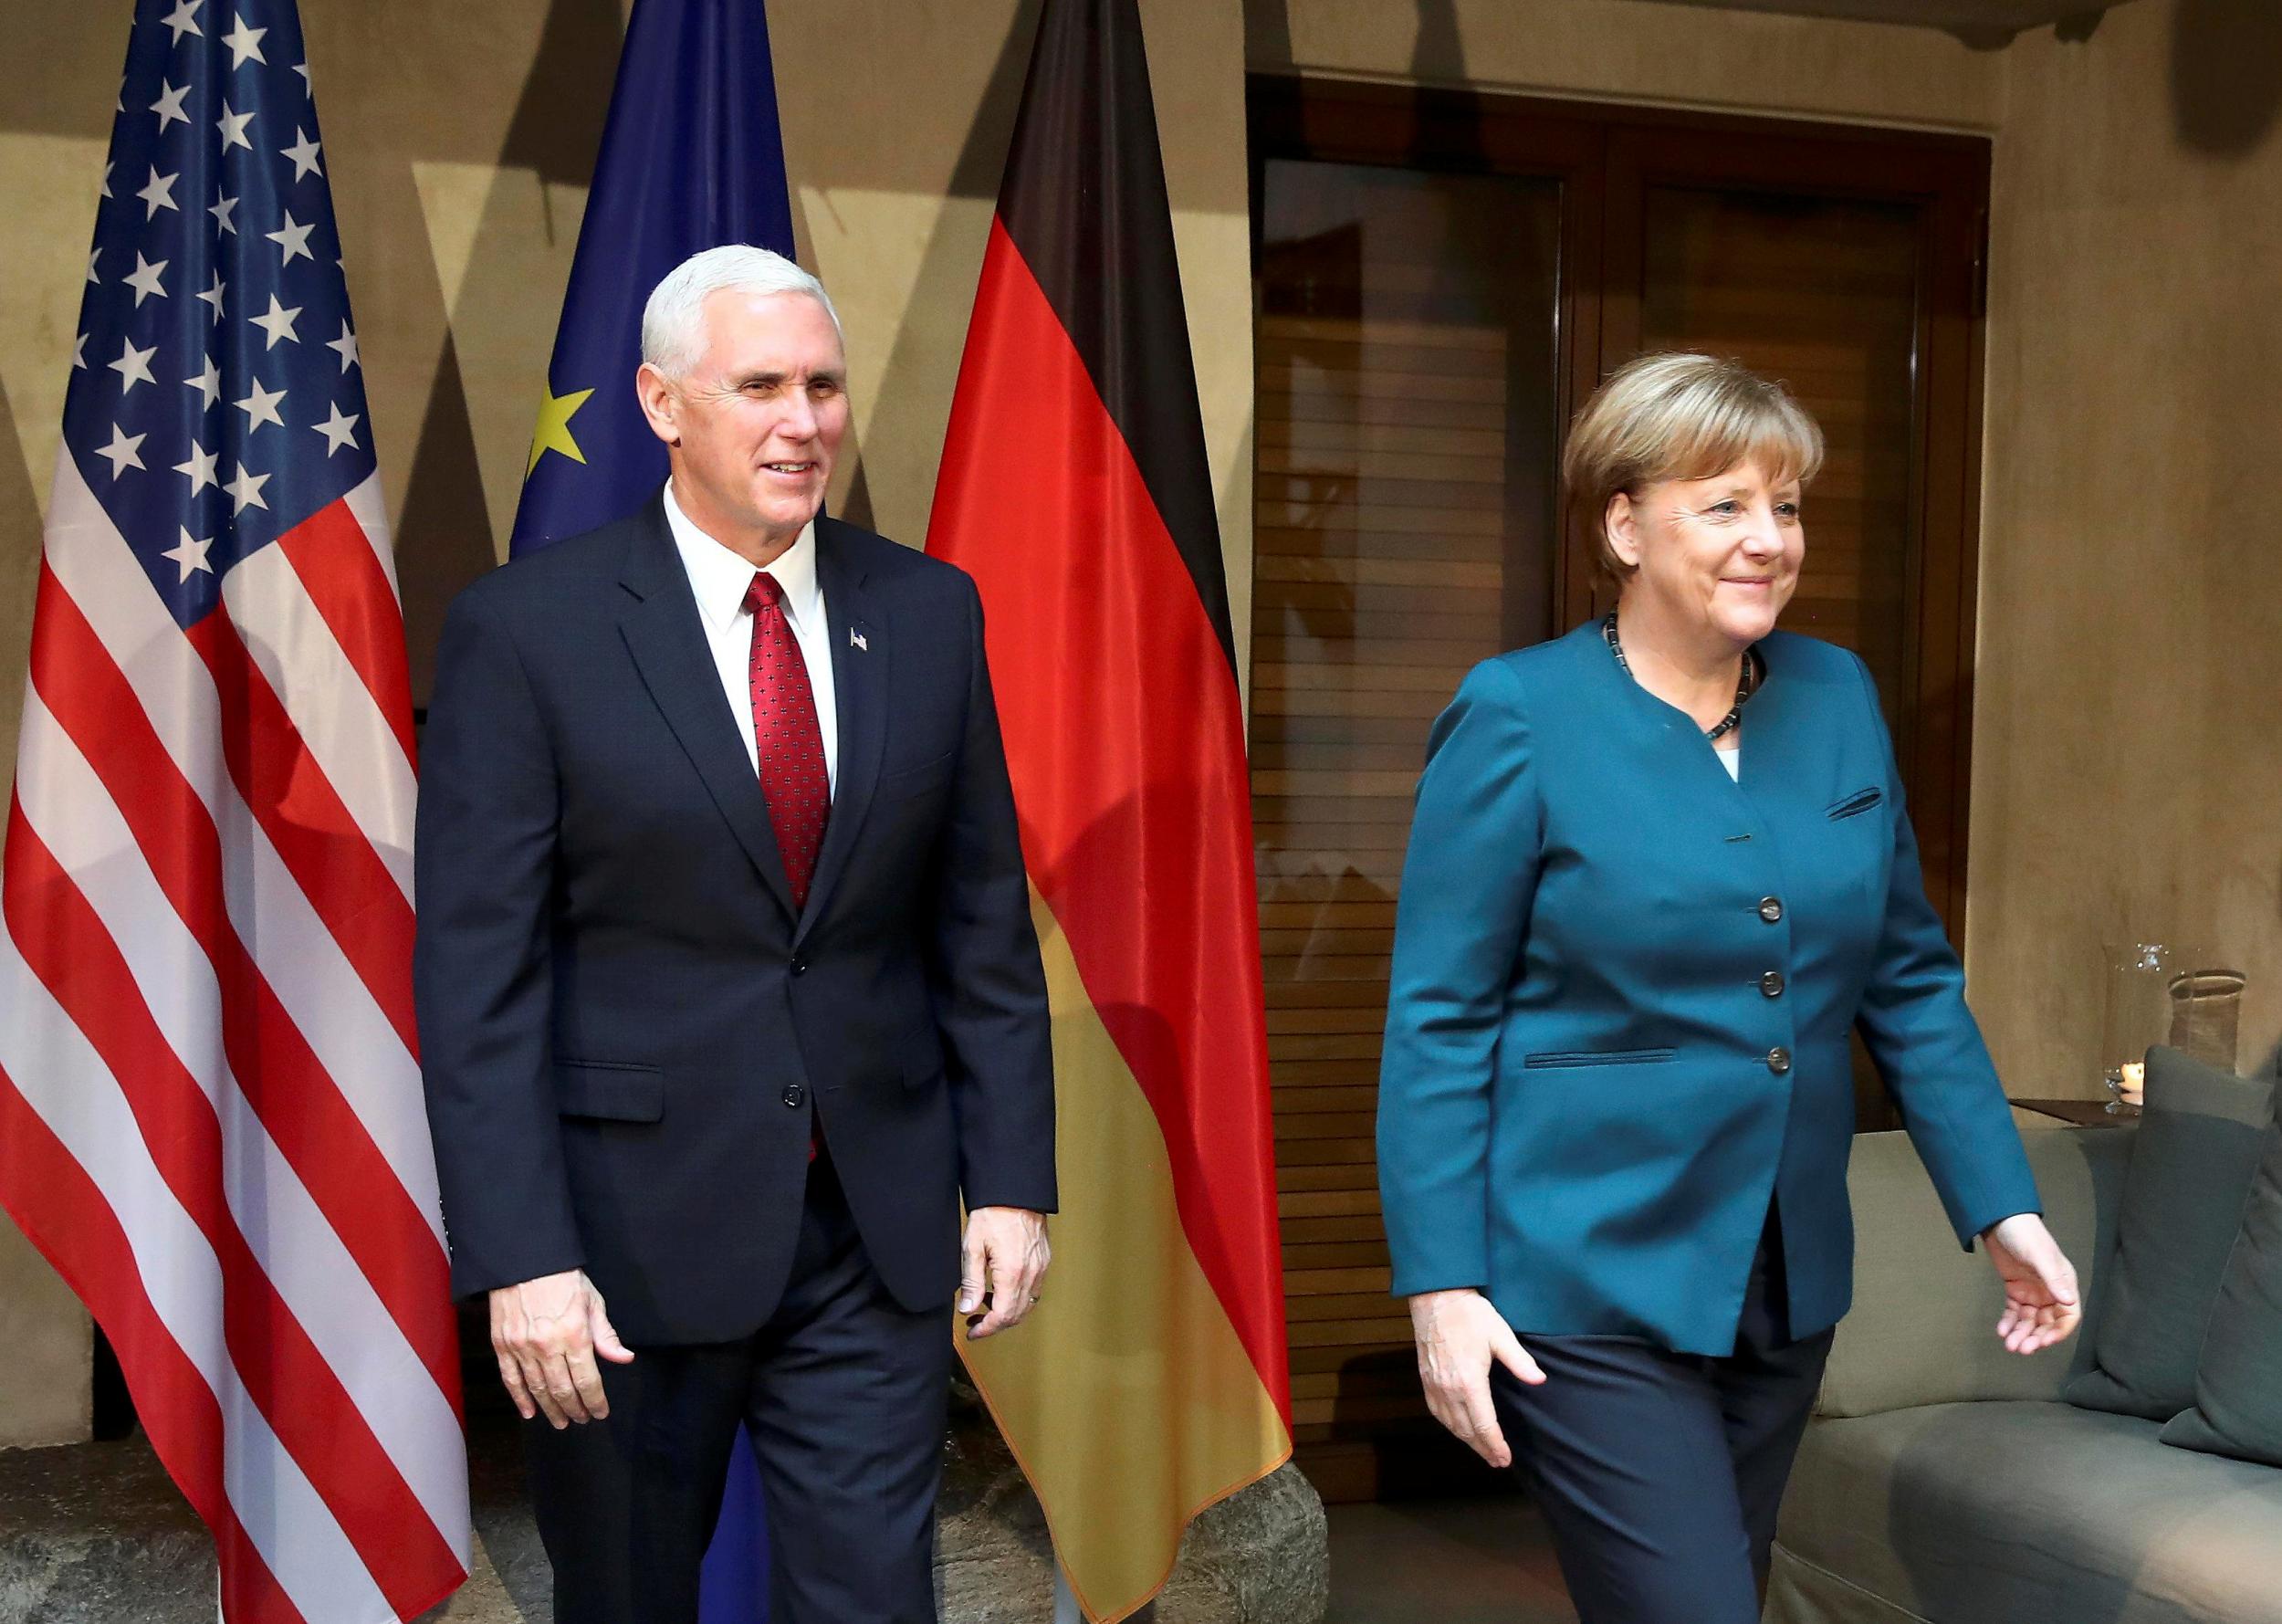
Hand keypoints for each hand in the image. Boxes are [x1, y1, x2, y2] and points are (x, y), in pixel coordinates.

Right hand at [489, 1269, 634, 1427]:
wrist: (524, 1261)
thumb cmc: (563, 1279)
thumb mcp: (592, 1302)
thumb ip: (606, 1335)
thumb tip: (624, 1358)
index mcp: (574, 1335)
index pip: (588, 1380)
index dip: (595, 1401)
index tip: (600, 1412)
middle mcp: (547, 1346)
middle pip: (562, 1390)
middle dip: (575, 1409)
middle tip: (582, 1419)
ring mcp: (522, 1348)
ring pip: (538, 1389)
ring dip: (551, 1409)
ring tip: (561, 1422)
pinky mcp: (502, 1346)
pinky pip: (511, 1380)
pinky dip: (520, 1399)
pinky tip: (529, 1412)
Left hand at [960, 1207, 1049, 1339]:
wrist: (1015, 1191)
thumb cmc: (993, 1213)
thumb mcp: (972, 1247)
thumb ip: (969, 1281)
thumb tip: (967, 1309)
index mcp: (1012, 1273)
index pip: (1003, 1316)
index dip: (987, 1329)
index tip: (973, 1332)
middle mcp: (1031, 1274)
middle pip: (1017, 1315)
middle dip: (995, 1324)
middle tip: (975, 1322)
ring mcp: (1041, 1268)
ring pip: (1027, 1305)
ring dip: (1007, 1312)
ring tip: (984, 1303)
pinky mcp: (1044, 1261)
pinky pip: (1033, 1290)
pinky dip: (1017, 1298)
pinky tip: (1001, 1289)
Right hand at [1409, 1288, 1543, 1468]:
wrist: (1436, 1298)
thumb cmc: (1469, 1315)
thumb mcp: (1500, 1335)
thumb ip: (1519, 1361)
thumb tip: (1540, 1380)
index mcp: (1469, 1383)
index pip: (1484, 1425)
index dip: (1495, 1445)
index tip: (1506, 1459)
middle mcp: (1449, 1390)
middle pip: (1466, 1430)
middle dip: (1483, 1449)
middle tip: (1497, 1462)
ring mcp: (1434, 1386)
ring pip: (1450, 1424)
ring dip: (1466, 1440)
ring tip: (1481, 1450)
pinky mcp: (1425, 1379)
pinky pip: (1437, 1412)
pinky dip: (1449, 1426)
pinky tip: (1457, 1428)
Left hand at [1982, 1213, 2081, 1354]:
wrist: (1999, 1220)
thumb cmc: (2025, 1235)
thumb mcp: (2039, 1256)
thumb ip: (2053, 1279)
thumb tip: (2068, 1302)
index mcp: (2063, 1283)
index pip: (2068, 1315)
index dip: (2059, 1332)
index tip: (2044, 1342)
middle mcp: (2050, 1291)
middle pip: (2047, 1322)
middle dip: (2036, 1337)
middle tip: (2021, 1348)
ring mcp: (2032, 1291)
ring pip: (2030, 1320)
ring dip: (2021, 1333)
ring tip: (2009, 1344)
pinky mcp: (2015, 1290)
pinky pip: (2014, 1312)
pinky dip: (2009, 1322)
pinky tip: (2001, 1330)